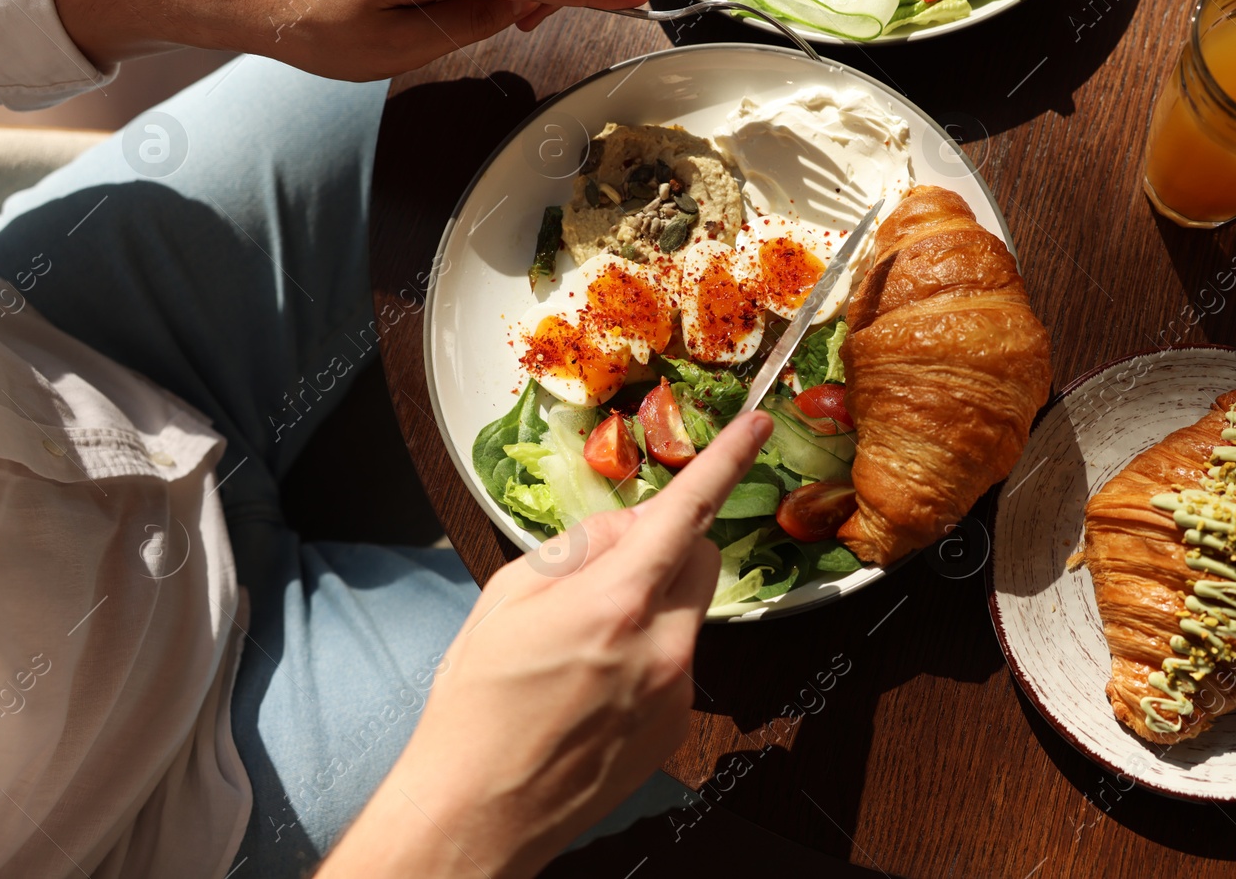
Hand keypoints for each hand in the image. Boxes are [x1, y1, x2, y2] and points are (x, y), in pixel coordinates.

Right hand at [316, 410, 773, 878]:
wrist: (479, 807)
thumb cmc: (478, 705)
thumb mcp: (509, 596)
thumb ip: (579, 548)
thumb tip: (626, 527)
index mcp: (617, 600)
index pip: (688, 510)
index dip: (728, 459)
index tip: (757, 427)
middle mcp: (661, 644)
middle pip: (703, 560)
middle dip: (671, 545)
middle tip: (609, 567)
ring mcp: (676, 690)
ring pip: (689, 612)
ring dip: (654, 604)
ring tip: (585, 644)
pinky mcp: (677, 724)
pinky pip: (678, 661)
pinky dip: (650, 652)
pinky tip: (595, 683)